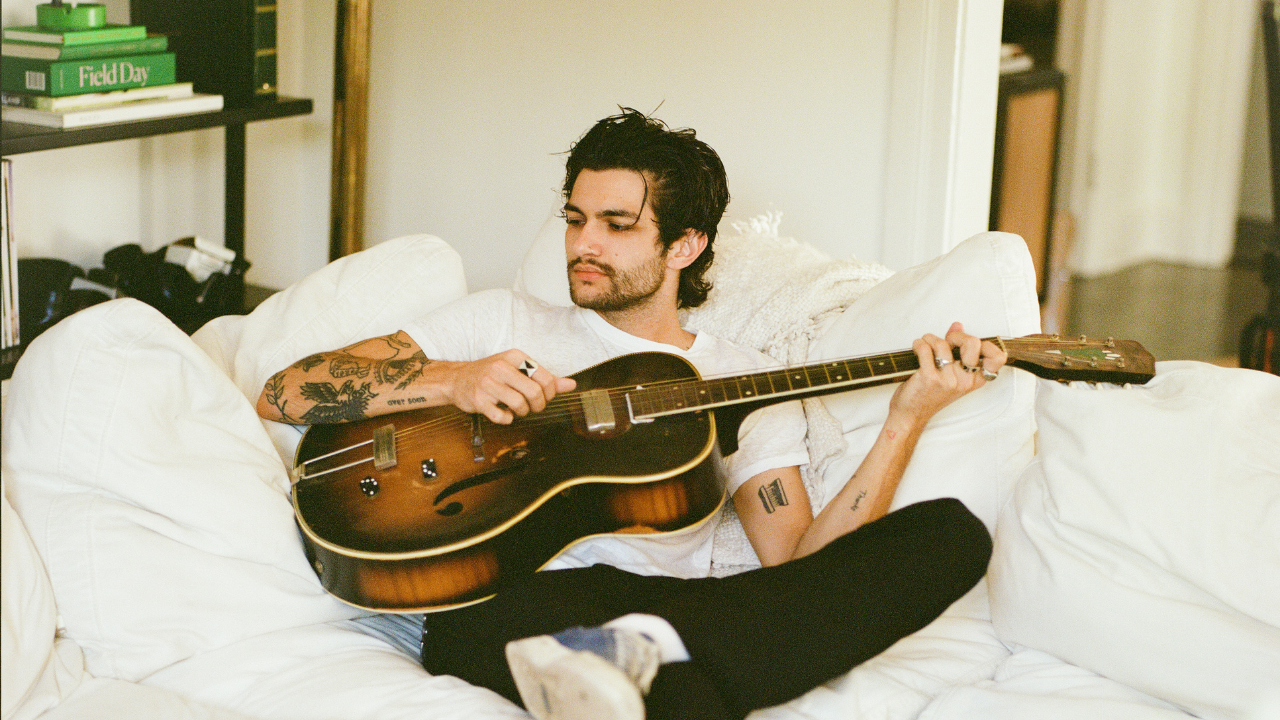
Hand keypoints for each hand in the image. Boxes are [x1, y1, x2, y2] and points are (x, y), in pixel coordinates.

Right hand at [446, 349, 575, 423]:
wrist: (457, 379)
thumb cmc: (491, 374)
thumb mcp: (518, 369)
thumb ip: (545, 378)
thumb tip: (571, 385)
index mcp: (515, 356)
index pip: (546, 378)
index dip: (550, 393)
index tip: (544, 397)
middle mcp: (501, 367)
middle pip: (534, 393)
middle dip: (538, 406)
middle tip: (532, 407)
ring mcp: (488, 384)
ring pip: (520, 405)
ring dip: (522, 413)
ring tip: (516, 409)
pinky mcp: (479, 400)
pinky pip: (502, 417)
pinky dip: (506, 419)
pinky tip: (503, 412)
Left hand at [888, 322, 1006, 428]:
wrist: (911, 414)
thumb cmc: (930, 394)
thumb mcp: (951, 375)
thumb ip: (957, 349)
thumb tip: (958, 326)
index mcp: (975, 380)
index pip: (998, 358)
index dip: (987, 345)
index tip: (971, 344)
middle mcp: (964, 380)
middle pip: (973, 342)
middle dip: (956, 336)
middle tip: (946, 342)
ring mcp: (948, 380)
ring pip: (943, 343)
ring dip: (930, 339)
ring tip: (925, 345)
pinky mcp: (929, 378)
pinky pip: (925, 348)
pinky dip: (918, 344)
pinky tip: (917, 349)